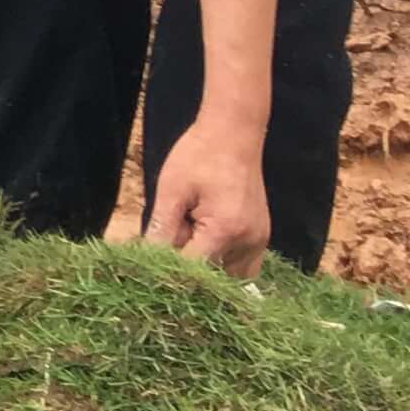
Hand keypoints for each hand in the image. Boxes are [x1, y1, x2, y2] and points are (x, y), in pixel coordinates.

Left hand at [146, 123, 273, 279]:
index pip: (193, 269)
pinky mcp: (262, 237)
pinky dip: (222, 259)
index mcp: (225, 231)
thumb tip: (147, 258)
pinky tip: (207, 236)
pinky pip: (242, 265)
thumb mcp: (171, 189)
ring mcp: (259, 242)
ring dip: (207, 262)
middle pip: (212, 274)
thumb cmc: (198, 156)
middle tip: (177, 229)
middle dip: (188, 261)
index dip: (170, 267)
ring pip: (228, 275)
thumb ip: (161, 227)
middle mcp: (248, 243)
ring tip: (192, 229)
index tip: (154, 257)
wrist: (233, 134)